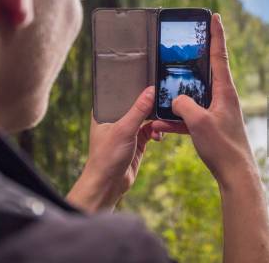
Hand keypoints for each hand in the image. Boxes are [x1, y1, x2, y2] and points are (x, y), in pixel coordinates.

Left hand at [67, 86, 160, 211]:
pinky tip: (158, 137)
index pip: (122, 92)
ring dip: (156, 121)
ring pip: (146, 117)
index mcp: (105, 110)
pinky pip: (151, 130)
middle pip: (137, 104)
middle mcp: (115, 118)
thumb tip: (151, 91)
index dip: (137, 87)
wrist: (109, 185)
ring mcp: (127, 129)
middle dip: (150, 106)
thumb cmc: (107, 157)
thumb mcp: (124, 130)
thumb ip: (138, 110)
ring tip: (160, 126)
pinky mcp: (136, 141)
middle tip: (163, 103)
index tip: (153, 83)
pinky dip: (156, 132)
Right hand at [151, 14, 257, 189]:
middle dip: (196, 56)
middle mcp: (223, 97)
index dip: (216, 34)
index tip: (215, 16)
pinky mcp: (211, 124)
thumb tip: (176, 99)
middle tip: (186, 41)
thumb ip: (184, 105)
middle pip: (208, 69)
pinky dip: (178, 117)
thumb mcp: (199, 122)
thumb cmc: (223, 147)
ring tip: (165, 85)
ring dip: (180, 92)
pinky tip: (161, 122)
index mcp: (225, 90)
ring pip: (196, 93)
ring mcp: (218, 110)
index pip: (219, 54)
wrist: (236, 174)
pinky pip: (191, 115)